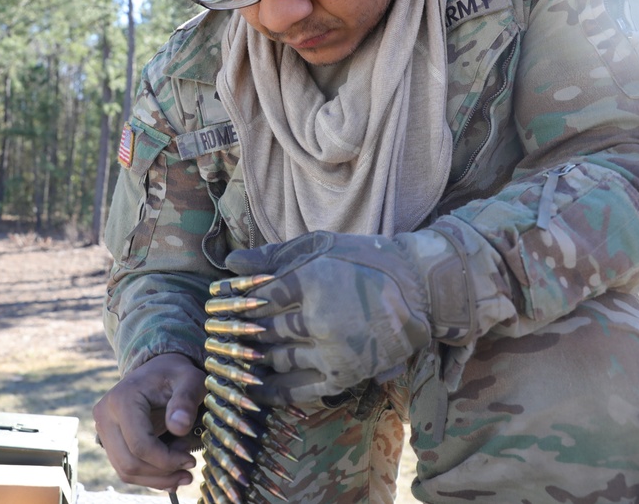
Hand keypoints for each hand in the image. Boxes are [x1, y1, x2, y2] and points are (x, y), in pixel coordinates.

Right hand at [92, 353, 206, 490]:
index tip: (191, 460)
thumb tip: (179, 427)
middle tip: (189, 467)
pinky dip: (148, 476)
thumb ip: (186, 400)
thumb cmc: (176, 374)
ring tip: (182, 470)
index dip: (166, 460)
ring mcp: (103, 428)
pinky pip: (125, 467)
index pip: (140, 445)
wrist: (158, 369)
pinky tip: (170, 473)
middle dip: (162, 473)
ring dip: (156, 478)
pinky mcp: (108, 439)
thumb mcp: (190, 380)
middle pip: (129, 462)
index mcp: (122, 399)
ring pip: (125, 470)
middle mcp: (105, 415)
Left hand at [212, 230, 472, 405]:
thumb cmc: (364, 261)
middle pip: (264, 328)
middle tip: (219, 333)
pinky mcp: (344, 373)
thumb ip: (273, 256)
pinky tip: (255, 389)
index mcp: (313, 279)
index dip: (237, 300)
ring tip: (232, 357)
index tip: (221, 303)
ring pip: (277, 358)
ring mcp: (332, 348)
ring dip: (253, 358)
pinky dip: (275, 392)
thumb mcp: (319, 246)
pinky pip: (300, 389)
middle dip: (239, 330)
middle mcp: (320, 317)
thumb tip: (230, 264)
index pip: (261, 296)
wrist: (419, 288)